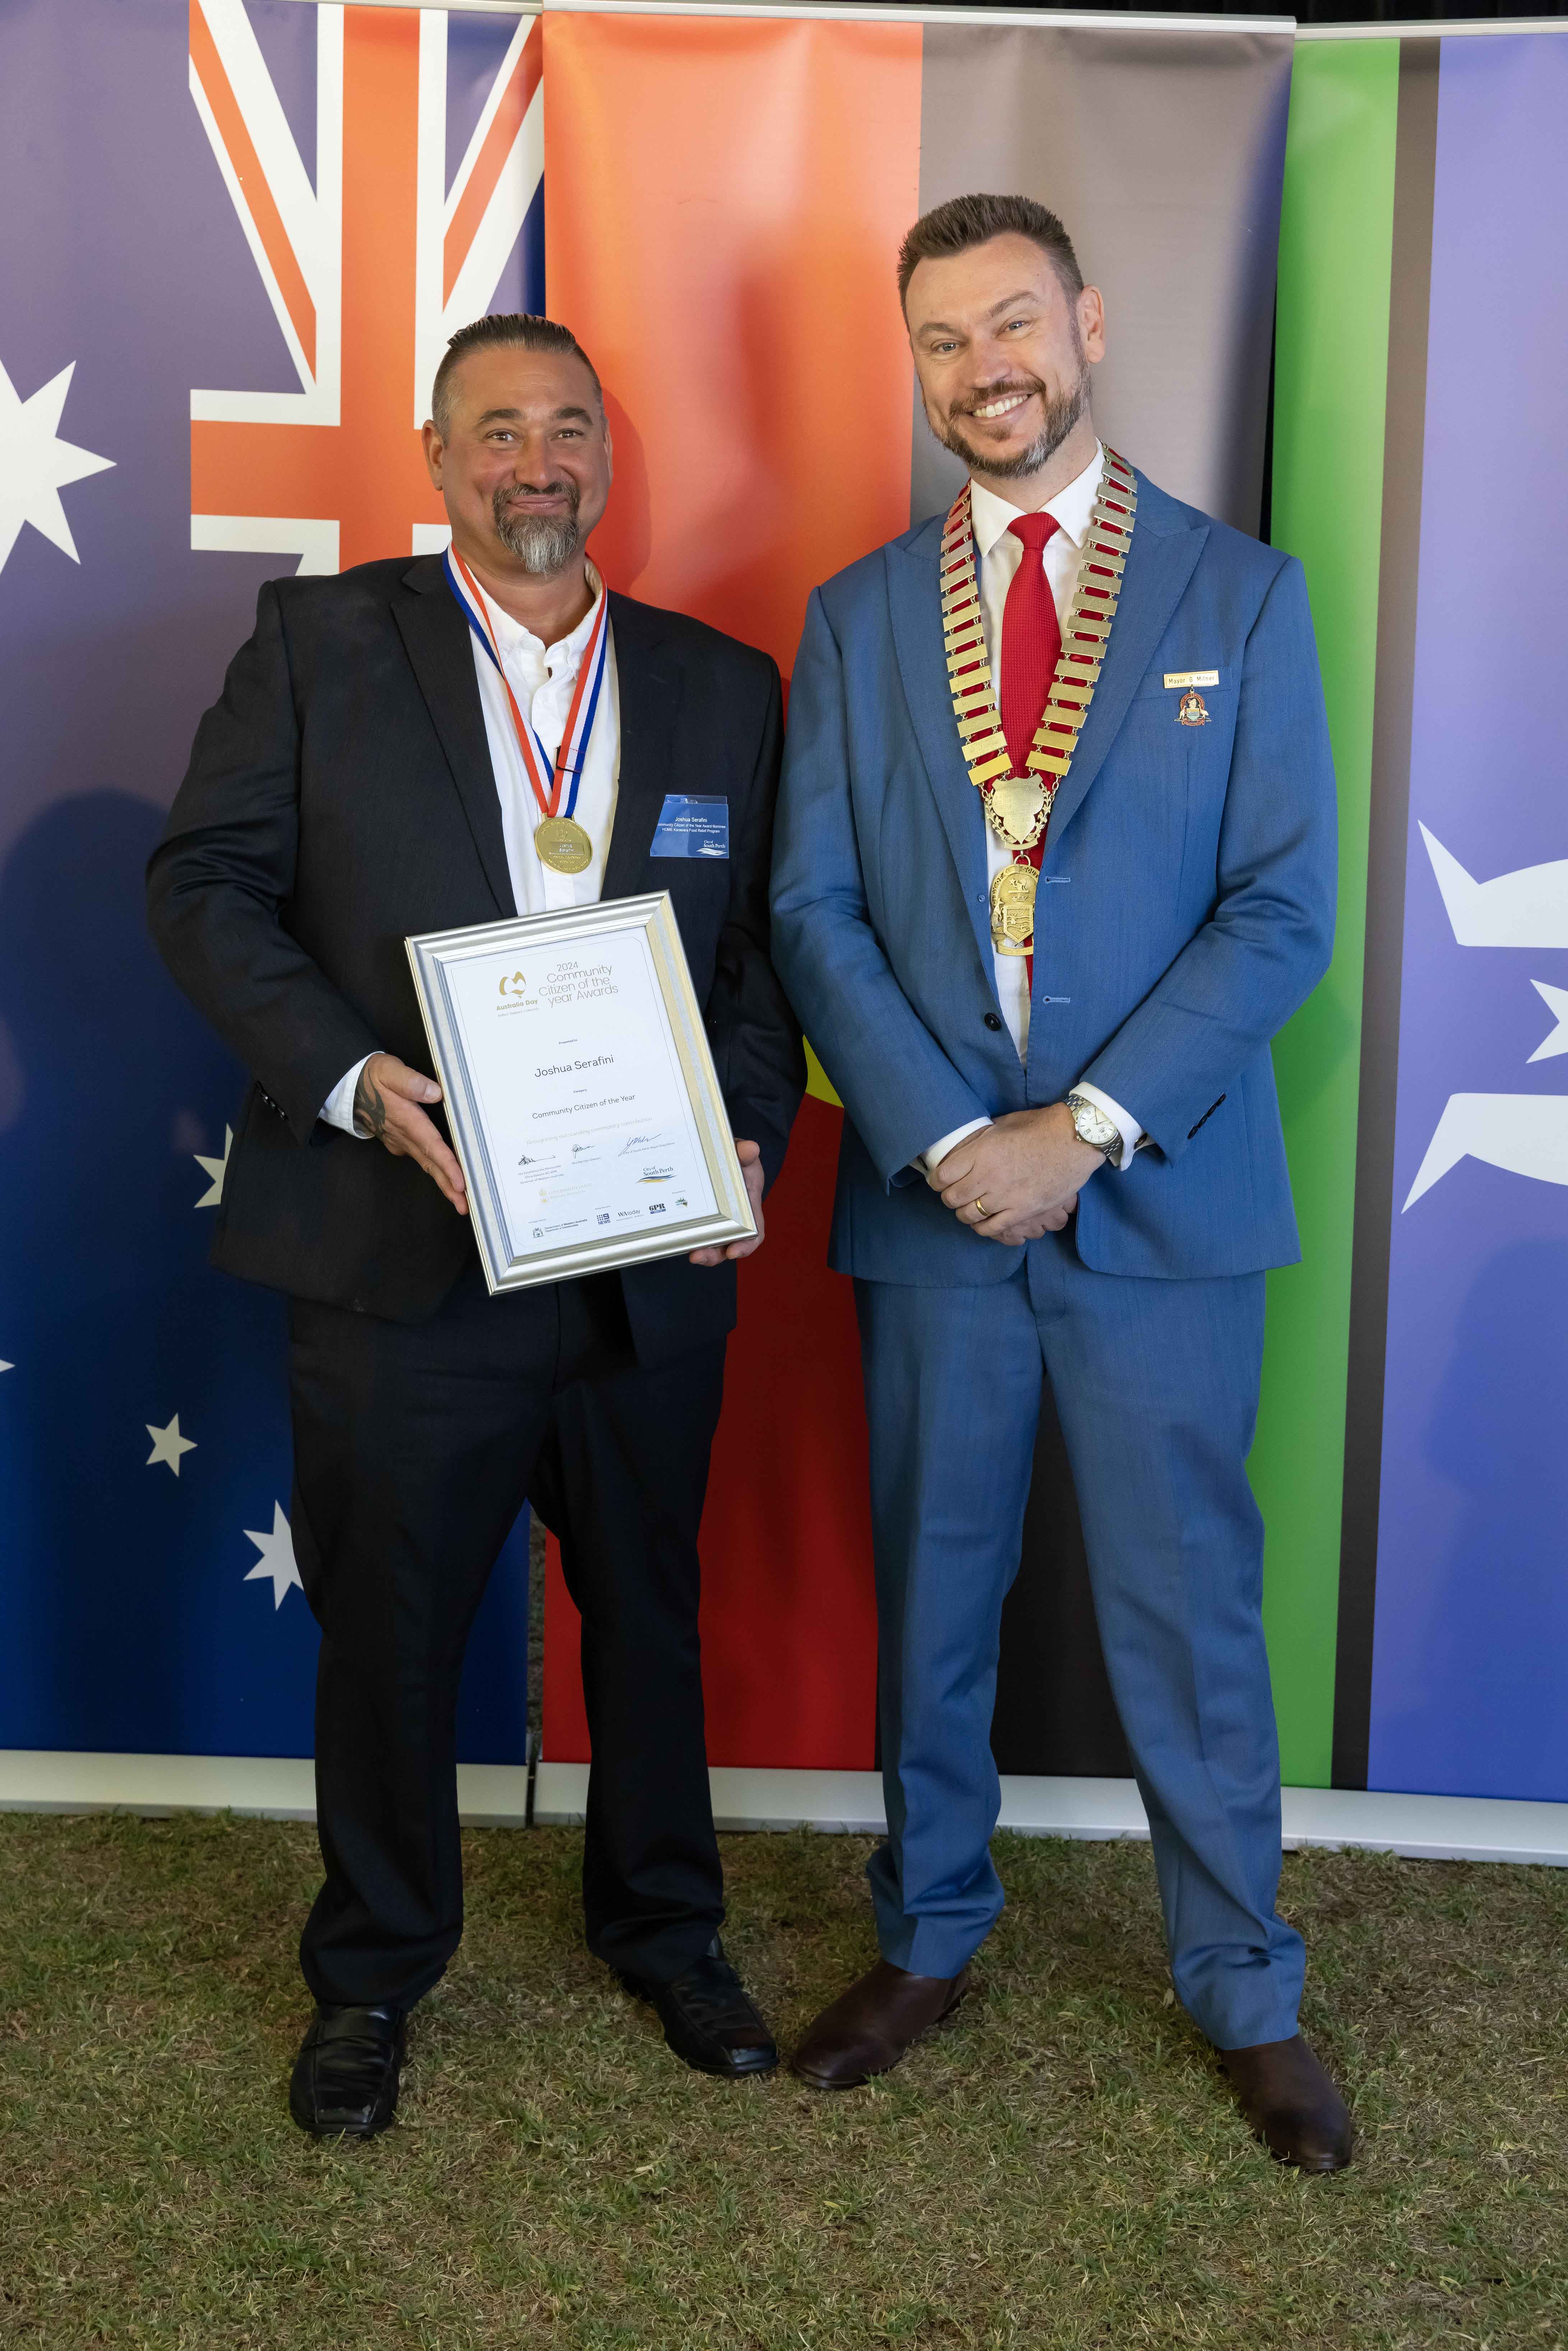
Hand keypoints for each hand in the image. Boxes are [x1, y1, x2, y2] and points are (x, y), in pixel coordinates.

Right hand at [354, 1052, 467, 1213]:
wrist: (348, 1087)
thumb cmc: (372, 1077)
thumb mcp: (389, 1071)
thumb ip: (410, 1081)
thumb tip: (435, 1093)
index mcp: (407, 1120)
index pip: (431, 1146)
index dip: (447, 1165)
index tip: (460, 1184)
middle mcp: (404, 1136)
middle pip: (431, 1165)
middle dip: (448, 1187)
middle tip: (465, 1206)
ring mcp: (401, 1141)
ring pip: (427, 1165)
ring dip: (444, 1183)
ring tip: (460, 1201)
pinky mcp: (400, 1141)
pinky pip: (421, 1159)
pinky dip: (436, 1170)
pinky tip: (446, 1179)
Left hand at [690, 1139, 765, 1265]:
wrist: (720, 1156)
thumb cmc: (737, 1158)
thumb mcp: (743, 1153)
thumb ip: (745, 1152)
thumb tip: (750, 1149)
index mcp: (749, 1208)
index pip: (753, 1233)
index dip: (745, 1245)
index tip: (733, 1252)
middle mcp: (733, 1221)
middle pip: (726, 1246)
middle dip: (713, 1255)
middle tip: (697, 1255)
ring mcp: (715, 1222)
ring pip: (708, 1245)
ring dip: (699, 1251)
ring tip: (688, 1252)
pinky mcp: (698, 1218)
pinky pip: (693, 1233)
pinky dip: (685, 1238)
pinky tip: (671, 1236)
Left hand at [928, 1102, 1101, 1244]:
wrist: (1076, 1140)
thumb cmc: (1041, 1127)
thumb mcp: (1003, 1124)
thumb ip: (980, 1140)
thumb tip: (963, 1147)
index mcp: (981, 1152)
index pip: (942, 1175)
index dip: (936, 1180)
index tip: (939, 1180)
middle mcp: (988, 1176)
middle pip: (952, 1198)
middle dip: (949, 1197)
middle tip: (953, 1194)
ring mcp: (1005, 1196)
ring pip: (968, 1215)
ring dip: (964, 1213)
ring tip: (968, 1208)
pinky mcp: (1023, 1211)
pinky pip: (992, 1228)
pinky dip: (982, 1228)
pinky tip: (982, 1222)